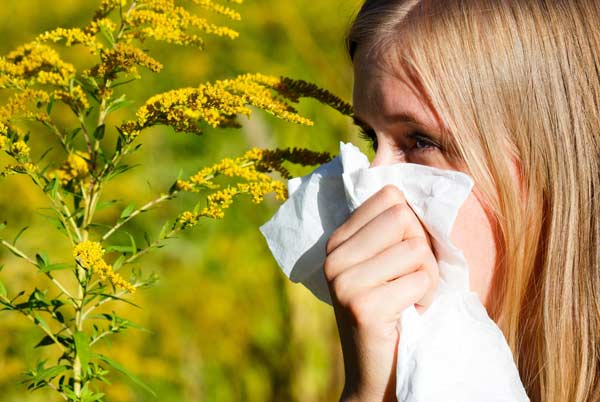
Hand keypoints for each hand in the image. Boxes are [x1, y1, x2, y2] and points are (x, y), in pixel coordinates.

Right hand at [324, 185, 438, 401]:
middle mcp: (334, 257)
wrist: (378, 373)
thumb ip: (393, 229)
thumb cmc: (394, 310)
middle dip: (422, 251)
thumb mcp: (386, 263)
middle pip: (404, 218)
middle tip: (409, 280)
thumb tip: (414, 185)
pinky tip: (408, 314)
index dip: (411, 224)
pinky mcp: (362, 306)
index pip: (389, 196)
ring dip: (426, 278)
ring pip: (416, 249)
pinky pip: (420, 281)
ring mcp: (344, 281)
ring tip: (408, 299)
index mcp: (338, 240)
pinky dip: (425, 299)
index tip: (403, 255)